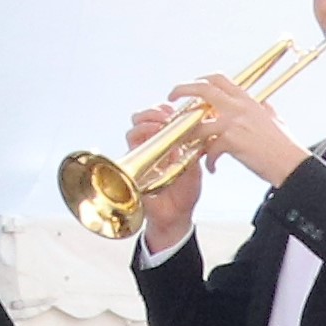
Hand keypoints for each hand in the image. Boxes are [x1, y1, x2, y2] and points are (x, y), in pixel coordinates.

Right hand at [120, 105, 203, 254]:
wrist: (174, 216)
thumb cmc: (184, 195)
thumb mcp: (194, 169)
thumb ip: (192, 151)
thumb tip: (193, 132)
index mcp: (168, 144)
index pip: (161, 119)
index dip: (165, 111)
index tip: (176, 110)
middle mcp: (152, 146)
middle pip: (144, 118)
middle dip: (153, 112)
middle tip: (166, 115)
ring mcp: (142, 154)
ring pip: (135, 127)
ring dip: (147, 121)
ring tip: (160, 123)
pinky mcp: (133, 162)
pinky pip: (130, 144)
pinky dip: (139, 135)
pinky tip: (152, 136)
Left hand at [171, 71, 311, 187]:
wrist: (292, 164)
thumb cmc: (284, 146)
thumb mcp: (274, 118)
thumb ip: (263, 109)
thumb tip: (259, 104)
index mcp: (247, 100)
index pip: (219, 79)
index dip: (200, 79)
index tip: (190, 86)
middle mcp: (239, 107)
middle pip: (203, 89)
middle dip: (182, 90)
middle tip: (171, 98)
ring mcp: (234, 123)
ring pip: (199, 122)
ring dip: (189, 134)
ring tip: (187, 143)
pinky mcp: (232, 141)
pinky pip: (210, 148)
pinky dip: (209, 160)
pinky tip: (213, 167)